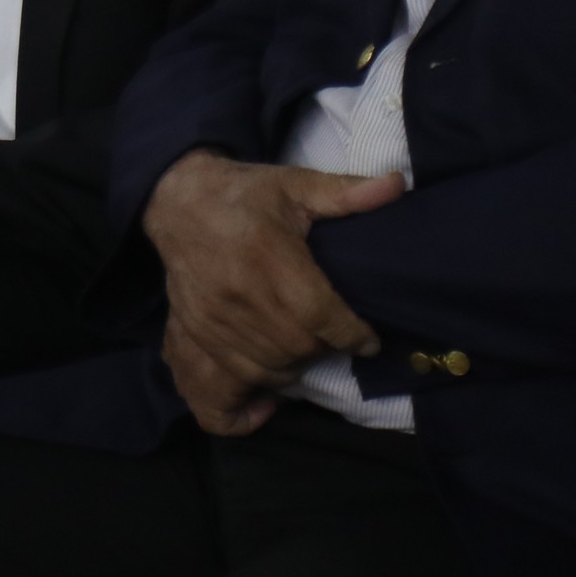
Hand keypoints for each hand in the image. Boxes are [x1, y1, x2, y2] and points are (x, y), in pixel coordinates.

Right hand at [142, 149, 401, 434]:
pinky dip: (256, 392)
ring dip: (296, 368)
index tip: (368, 339)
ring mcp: (213, 317)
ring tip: (308, 350)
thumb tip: (397, 185)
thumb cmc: (246, 194)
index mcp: (266, 253)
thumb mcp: (296, 184)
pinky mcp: (196, 332)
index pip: (318, 313)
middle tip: (335, 338)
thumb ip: (347, 192)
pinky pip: (229, 381)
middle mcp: (238, 291)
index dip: (351, 334)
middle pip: (297, 346)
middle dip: (325, 349)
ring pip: (268, 369)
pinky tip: (271, 389)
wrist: (178, 201)